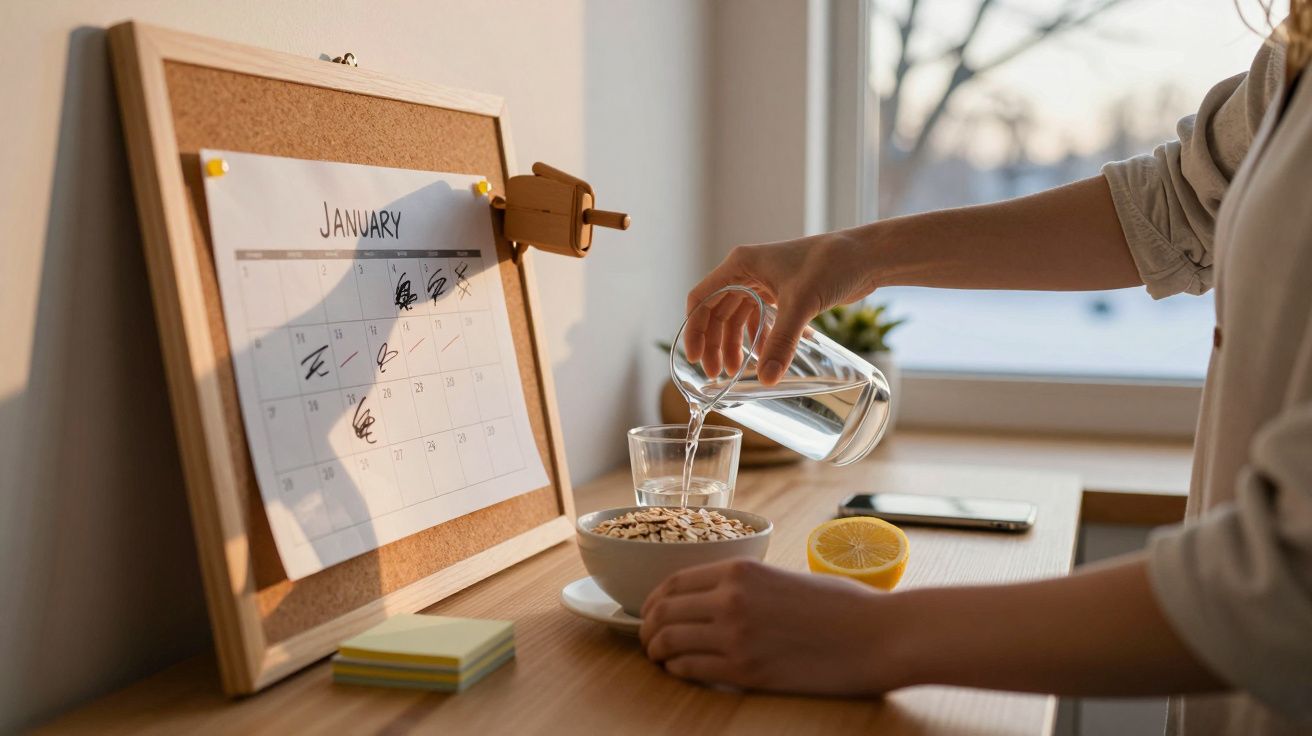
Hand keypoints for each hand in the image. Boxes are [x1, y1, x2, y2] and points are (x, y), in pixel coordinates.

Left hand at [639, 558, 899, 694]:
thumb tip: (716, 600)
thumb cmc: (844, 606)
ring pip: (669, 642)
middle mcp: (730, 599)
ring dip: (657, 652)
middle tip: (648, 639)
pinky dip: (678, 670)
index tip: (650, 611)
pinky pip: (691, 669)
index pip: (673, 582)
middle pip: (662, 612)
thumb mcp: (785, 578)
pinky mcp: (745, 672)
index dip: (653, 599)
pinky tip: (682, 671)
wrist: (878, 636)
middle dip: (647, 628)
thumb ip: (747, 586)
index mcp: (741, 569)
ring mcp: (735, 636)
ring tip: (660, 658)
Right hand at [684, 233, 874, 384]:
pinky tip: (763, 358)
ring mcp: (764, 282)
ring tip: (736, 372)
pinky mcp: (782, 293)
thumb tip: (765, 379)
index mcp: (740, 264)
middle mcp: (747, 272)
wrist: (865, 256)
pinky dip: (758, 339)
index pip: (702, 299)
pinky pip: (759, 320)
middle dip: (715, 344)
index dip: (695, 330)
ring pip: (737, 319)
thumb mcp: (801, 304)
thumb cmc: (830, 264)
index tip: (695, 358)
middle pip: (717, 313)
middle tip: (716, 374)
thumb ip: (781, 343)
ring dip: (734, 345)